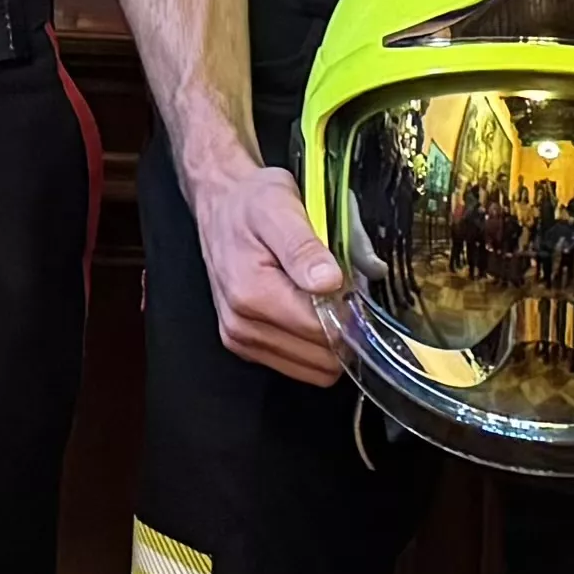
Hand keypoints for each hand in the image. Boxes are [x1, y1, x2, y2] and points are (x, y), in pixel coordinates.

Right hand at [193, 153, 347, 388]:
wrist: (220, 204)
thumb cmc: (251, 203)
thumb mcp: (280, 207)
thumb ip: (304, 248)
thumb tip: (329, 282)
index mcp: (251, 294)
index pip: (322, 332)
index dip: (349, 312)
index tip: (353, 285)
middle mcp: (241, 325)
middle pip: (320, 358)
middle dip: (341, 328)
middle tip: (341, 290)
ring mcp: (240, 339)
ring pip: (313, 370)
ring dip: (328, 340)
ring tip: (323, 299)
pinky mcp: (244, 345)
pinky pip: (296, 366)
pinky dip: (312, 346)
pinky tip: (308, 311)